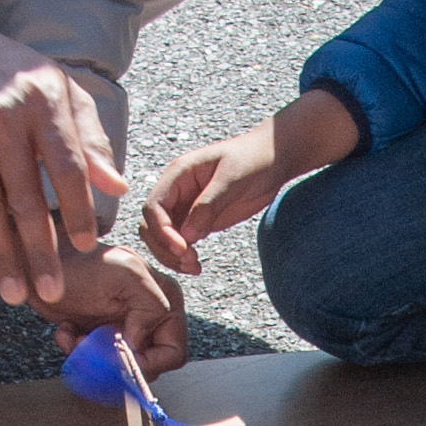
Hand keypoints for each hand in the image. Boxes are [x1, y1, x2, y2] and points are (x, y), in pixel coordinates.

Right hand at [0, 0, 127, 306]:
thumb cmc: (23, 77)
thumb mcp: (65, 92)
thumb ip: (92, 139)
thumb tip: (117, 187)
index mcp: (44, 102)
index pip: (66, 163)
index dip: (78, 206)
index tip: (88, 245)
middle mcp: (4, 118)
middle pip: (23, 195)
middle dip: (38, 249)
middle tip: (52, 291)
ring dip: (3, 255)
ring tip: (17, 292)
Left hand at [33, 243, 188, 378]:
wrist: (40, 262)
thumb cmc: (82, 261)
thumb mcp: (125, 275)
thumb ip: (150, 306)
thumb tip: (139, 342)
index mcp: (165, 300)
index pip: (173, 352)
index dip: (150, 363)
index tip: (122, 358)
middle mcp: (148, 317)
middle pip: (147, 364)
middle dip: (117, 361)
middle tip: (92, 345)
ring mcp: (123, 327)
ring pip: (119, 367)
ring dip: (95, 359)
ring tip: (76, 337)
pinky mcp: (99, 335)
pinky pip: (96, 363)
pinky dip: (79, 353)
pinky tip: (67, 332)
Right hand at [141, 89, 359, 274]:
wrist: (275, 158)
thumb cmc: (253, 158)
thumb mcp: (231, 178)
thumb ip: (208, 205)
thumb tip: (187, 235)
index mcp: (178, 174)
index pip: (153, 206)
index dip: (162, 230)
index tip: (182, 248)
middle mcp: (177, 191)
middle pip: (151, 225)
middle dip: (164, 247)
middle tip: (189, 260)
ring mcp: (186, 207)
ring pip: (162, 237)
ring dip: (171, 255)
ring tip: (193, 266)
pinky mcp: (198, 221)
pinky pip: (180, 242)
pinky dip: (183, 256)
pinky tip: (197, 265)